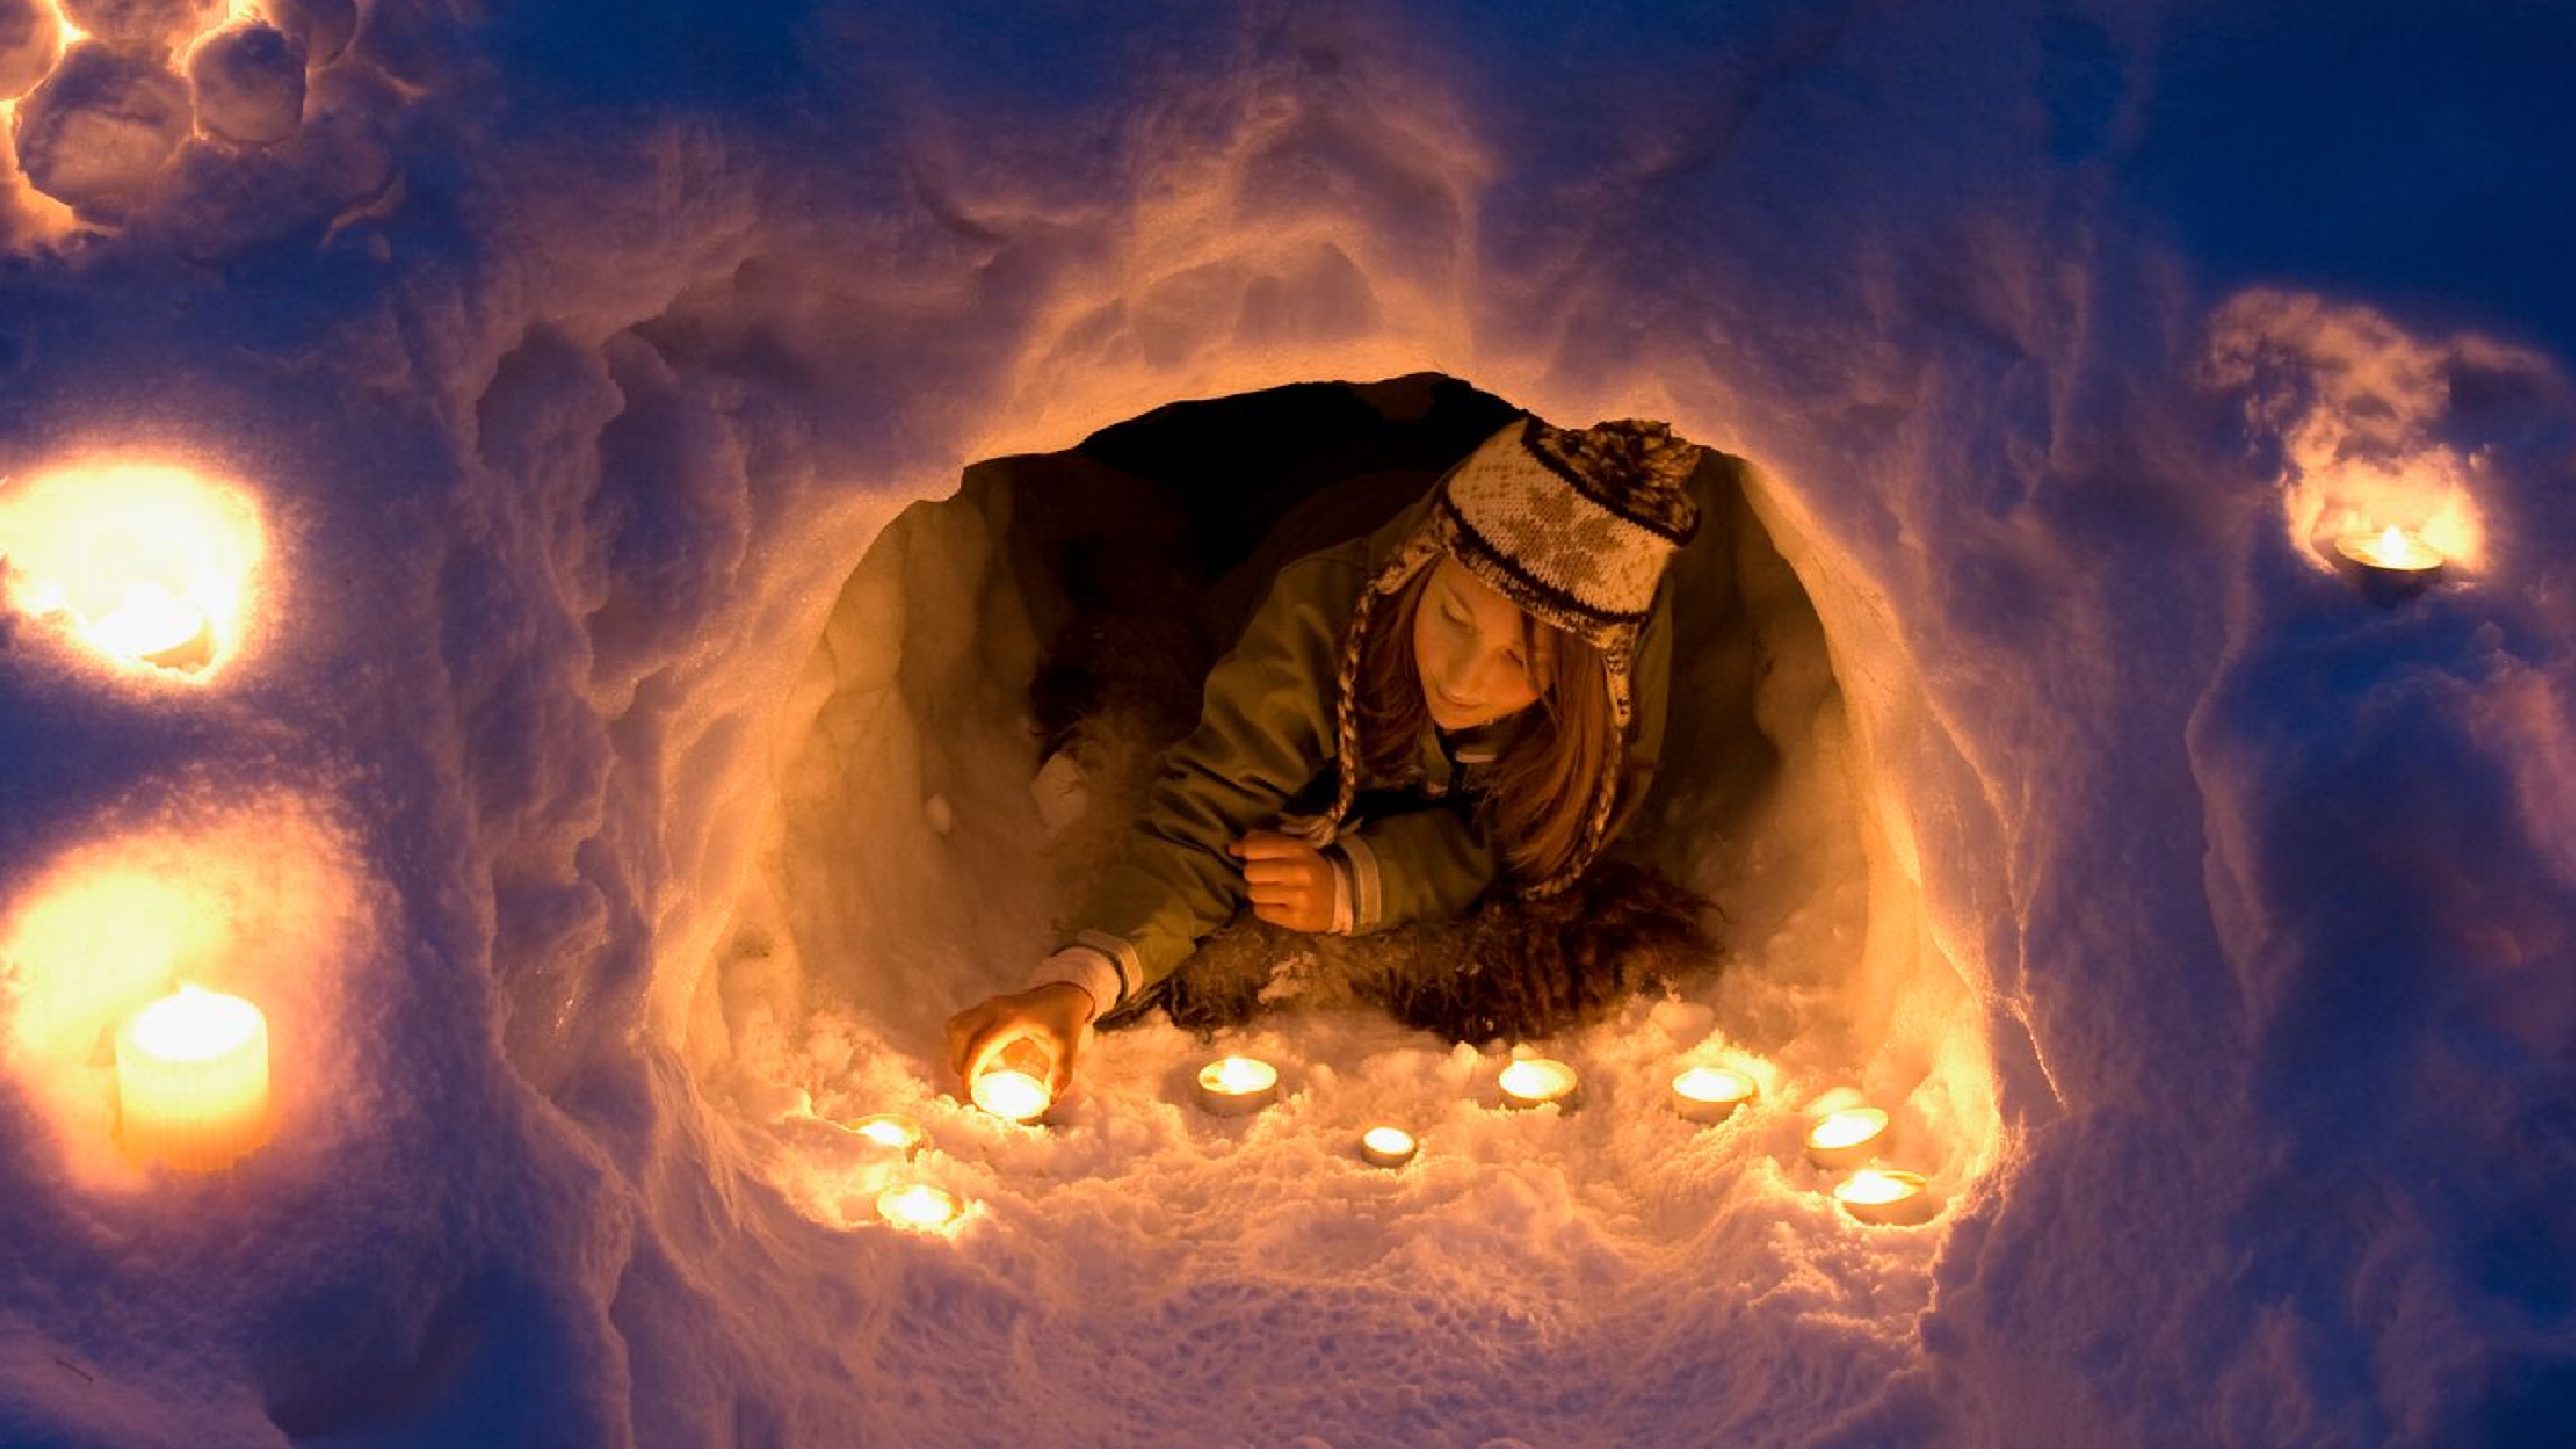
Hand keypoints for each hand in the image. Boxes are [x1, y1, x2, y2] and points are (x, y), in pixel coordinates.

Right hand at [944, 982, 1097, 1101]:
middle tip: (969, 1082)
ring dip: (956, 1049)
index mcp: (1011, 1018)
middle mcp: (994, 1008)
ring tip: (968, 1069)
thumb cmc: (1065, 1018)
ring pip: (956, 1025)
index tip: (970, 1092)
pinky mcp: (986, 1006)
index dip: (970, 1070)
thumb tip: (1052, 1098)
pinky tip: (974, 1054)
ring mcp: (988, 1004)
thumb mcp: (1067, 1045)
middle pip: (959, 1033)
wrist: (1065, 992)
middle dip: (958, 1060)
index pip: (980, 1045)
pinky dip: (961, 1040)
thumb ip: (1061, 1071)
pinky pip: (962, 1022)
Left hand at [1229, 829, 1335, 932]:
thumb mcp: (1295, 849)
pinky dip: (1262, 908)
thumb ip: (1266, 841)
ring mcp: (1299, 897)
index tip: (1238, 852)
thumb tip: (1234, 846)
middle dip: (1252, 874)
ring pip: (1254, 892)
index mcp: (1298, 850)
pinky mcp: (1296, 919)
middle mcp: (1299, 872)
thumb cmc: (1310, 869)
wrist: (1341, 897)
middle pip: (1251, 871)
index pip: (1255, 848)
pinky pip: (1261, 911)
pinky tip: (1274, 904)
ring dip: (1257, 892)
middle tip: (1263, 876)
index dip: (1242, 849)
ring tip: (1270, 892)